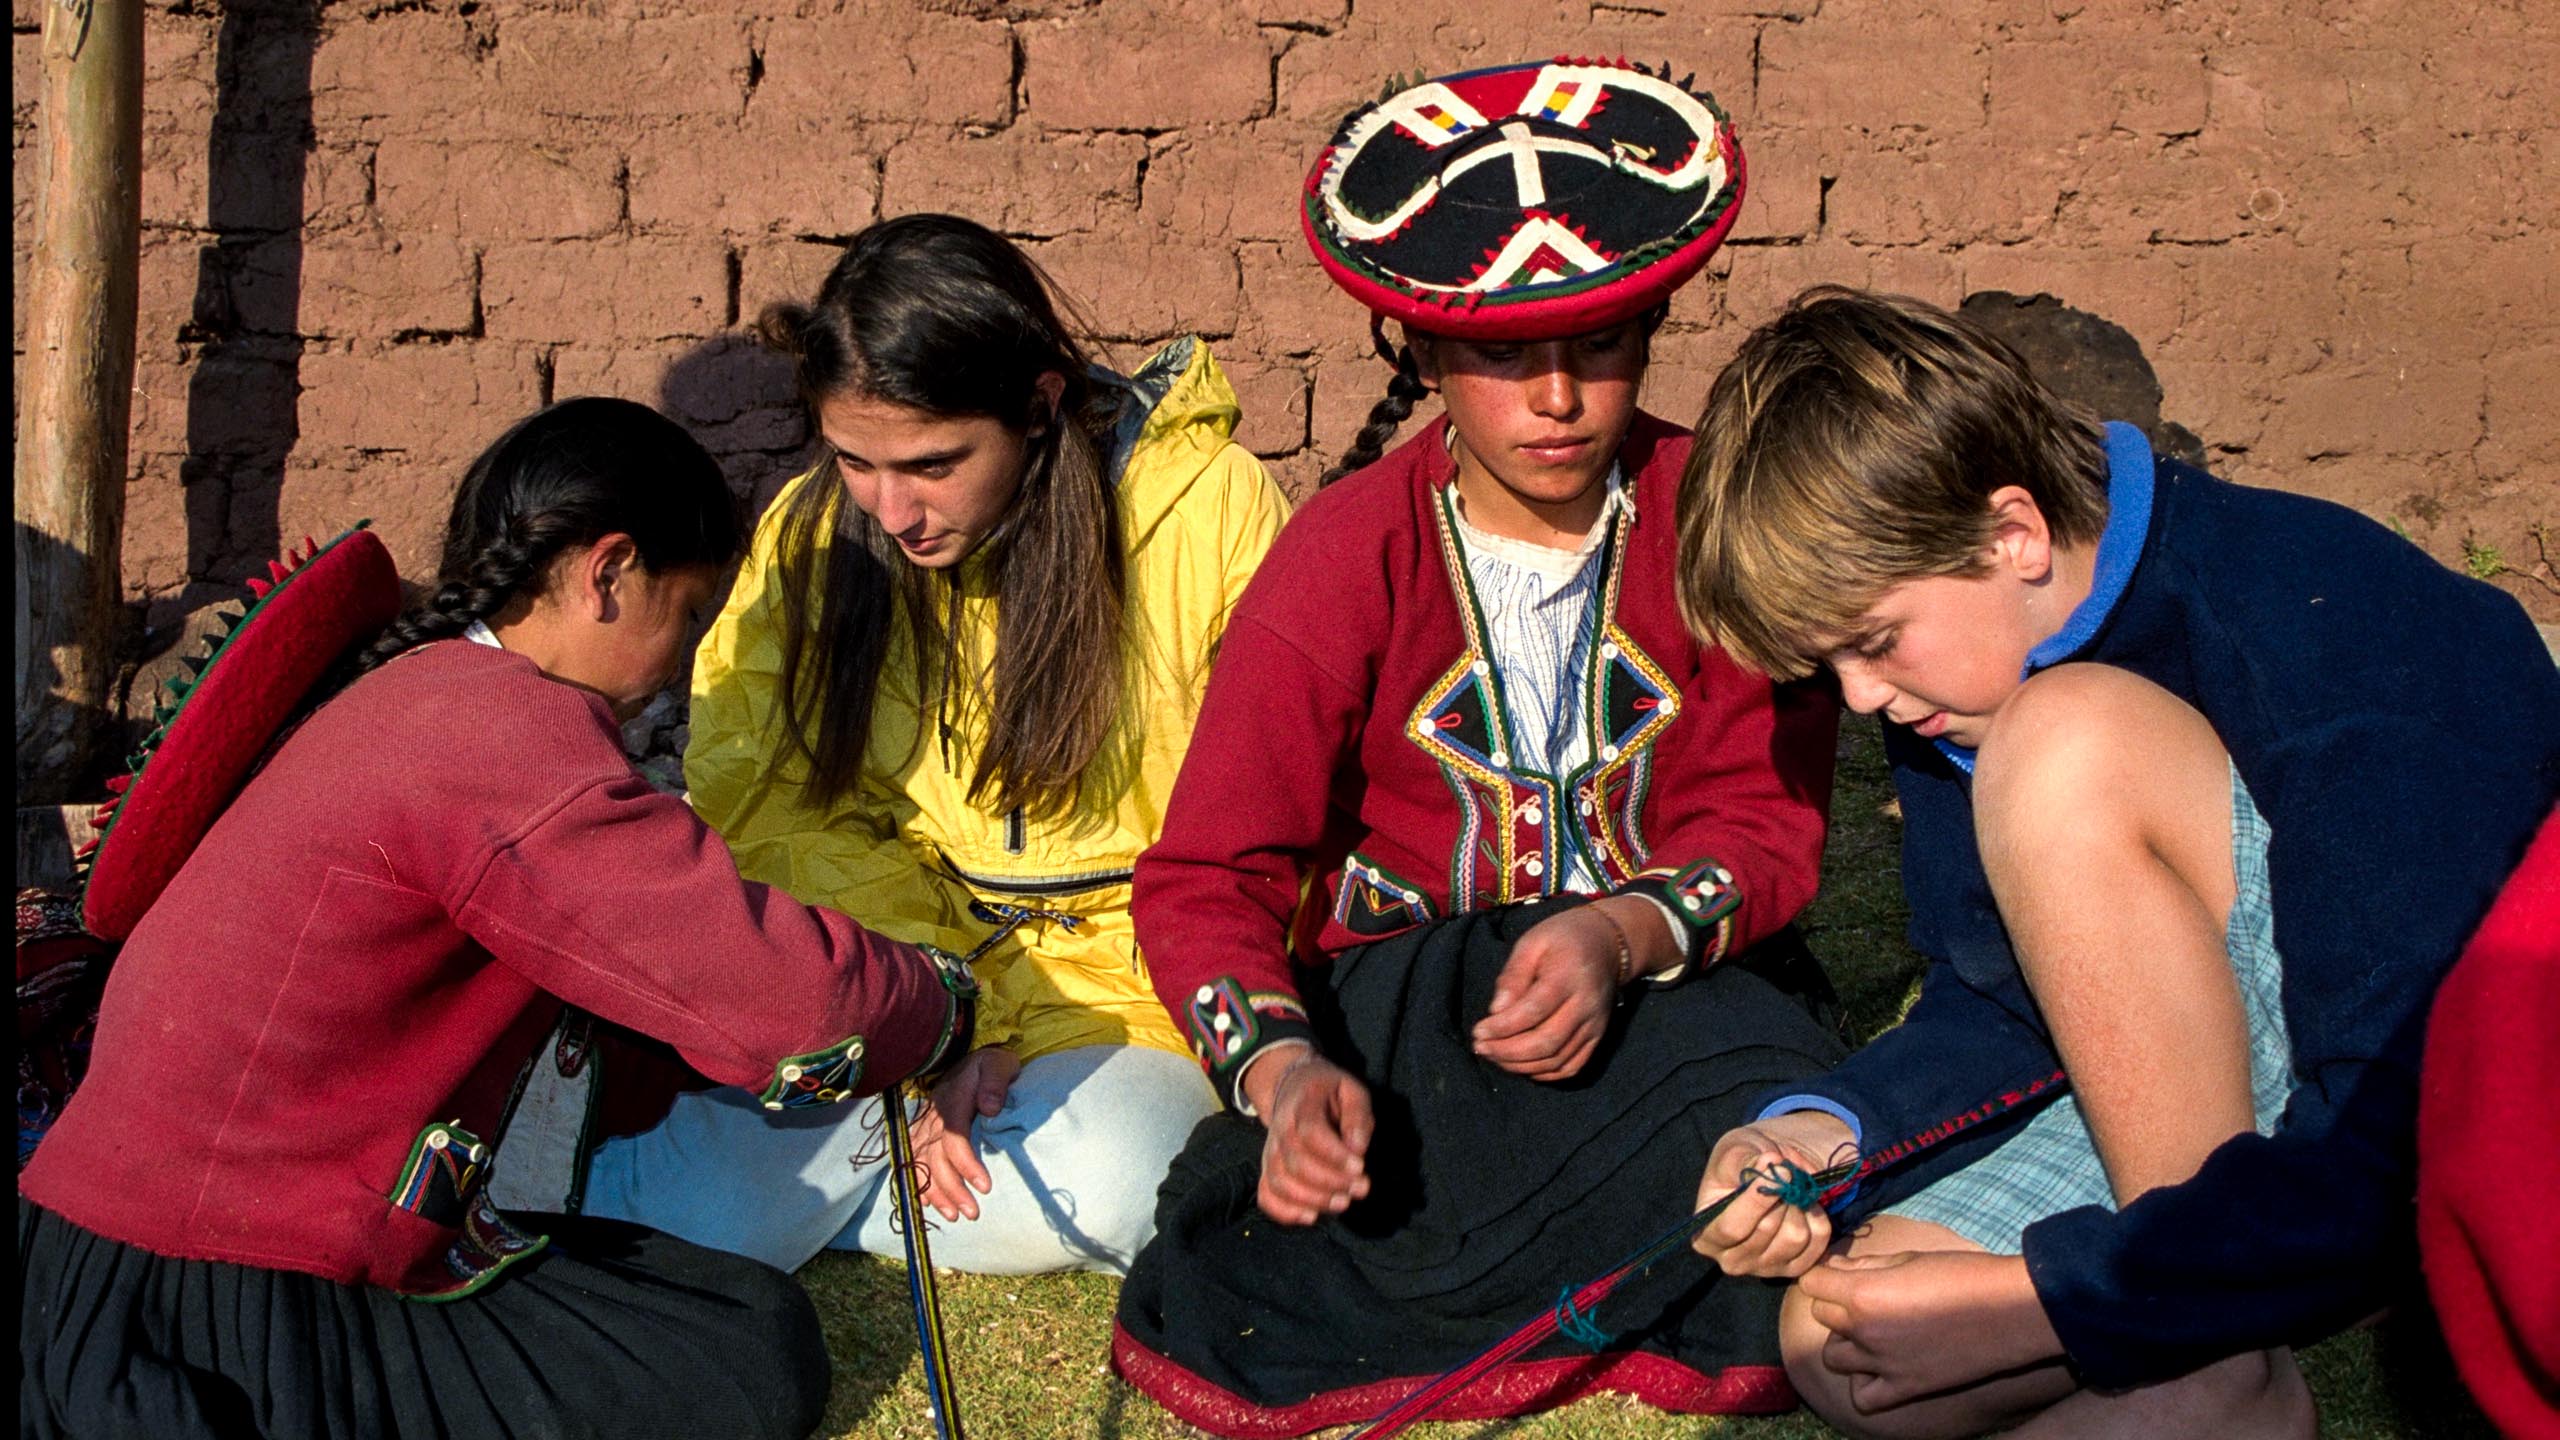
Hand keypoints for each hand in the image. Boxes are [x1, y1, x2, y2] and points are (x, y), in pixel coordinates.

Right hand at [907, 1045, 1020, 1221]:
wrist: (972, 1061)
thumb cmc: (991, 1065)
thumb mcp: (998, 1065)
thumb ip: (994, 1083)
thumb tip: (990, 1109)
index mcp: (952, 1101)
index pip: (954, 1137)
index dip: (966, 1164)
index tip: (985, 1186)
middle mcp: (933, 1116)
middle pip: (936, 1158)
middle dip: (952, 1189)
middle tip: (972, 1212)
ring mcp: (924, 1125)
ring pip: (922, 1163)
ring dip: (935, 1192)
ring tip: (954, 1216)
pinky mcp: (922, 1132)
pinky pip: (913, 1160)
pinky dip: (918, 1182)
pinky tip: (928, 1204)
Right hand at [1250, 1049, 1372, 1225]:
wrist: (1292, 1089)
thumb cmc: (1328, 1093)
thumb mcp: (1351, 1091)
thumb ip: (1358, 1116)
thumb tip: (1358, 1148)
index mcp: (1302, 1107)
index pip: (1310, 1133)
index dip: (1334, 1155)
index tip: (1360, 1167)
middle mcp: (1280, 1131)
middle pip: (1297, 1164)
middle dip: (1331, 1182)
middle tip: (1361, 1188)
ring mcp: (1270, 1153)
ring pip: (1282, 1184)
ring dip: (1313, 1200)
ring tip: (1343, 1203)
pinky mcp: (1268, 1171)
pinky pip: (1267, 1197)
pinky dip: (1285, 1212)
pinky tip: (1311, 1216)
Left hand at [1470, 905, 1619, 1079]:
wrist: (1608, 945)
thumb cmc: (1562, 939)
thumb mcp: (1532, 943)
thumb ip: (1513, 976)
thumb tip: (1496, 1011)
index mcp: (1568, 977)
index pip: (1533, 1011)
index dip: (1502, 1027)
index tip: (1478, 1031)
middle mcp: (1585, 1006)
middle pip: (1546, 1042)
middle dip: (1507, 1052)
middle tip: (1481, 1047)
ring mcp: (1595, 1025)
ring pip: (1557, 1060)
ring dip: (1521, 1065)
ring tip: (1494, 1056)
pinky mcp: (1597, 1037)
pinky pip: (1571, 1067)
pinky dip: (1544, 1073)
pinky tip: (1521, 1065)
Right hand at [1690, 1111, 1855, 1275]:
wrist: (1768, 1173)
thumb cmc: (1742, 1162)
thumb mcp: (1734, 1152)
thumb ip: (1746, 1161)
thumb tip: (1771, 1165)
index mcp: (1706, 1236)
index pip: (1732, 1228)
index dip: (1756, 1199)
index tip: (1775, 1164)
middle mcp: (1732, 1260)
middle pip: (1767, 1231)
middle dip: (1780, 1195)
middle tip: (1784, 1173)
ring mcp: (1765, 1268)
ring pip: (1795, 1236)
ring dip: (1799, 1203)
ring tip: (1791, 1188)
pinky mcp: (1795, 1269)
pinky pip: (1817, 1242)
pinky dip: (1816, 1215)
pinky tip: (1804, 1204)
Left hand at [1799, 1250, 2060, 1409]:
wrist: (2010, 1310)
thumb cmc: (1963, 1274)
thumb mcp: (1909, 1257)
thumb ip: (1865, 1265)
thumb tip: (1837, 1268)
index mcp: (1862, 1292)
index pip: (1811, 1282)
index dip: (1823, 1274)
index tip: (1839, 1273)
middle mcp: (1864, 1330)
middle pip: (1821, 1315)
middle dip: (1836, 1303)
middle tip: (1865, 1295)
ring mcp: (1882, 1363)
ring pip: (1833, 1356)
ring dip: (1846, 1341)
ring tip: (1871, 1330)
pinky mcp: (1905, 1387)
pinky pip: (1863, 1397)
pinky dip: (1865, 1384)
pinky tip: (1881, 1367)